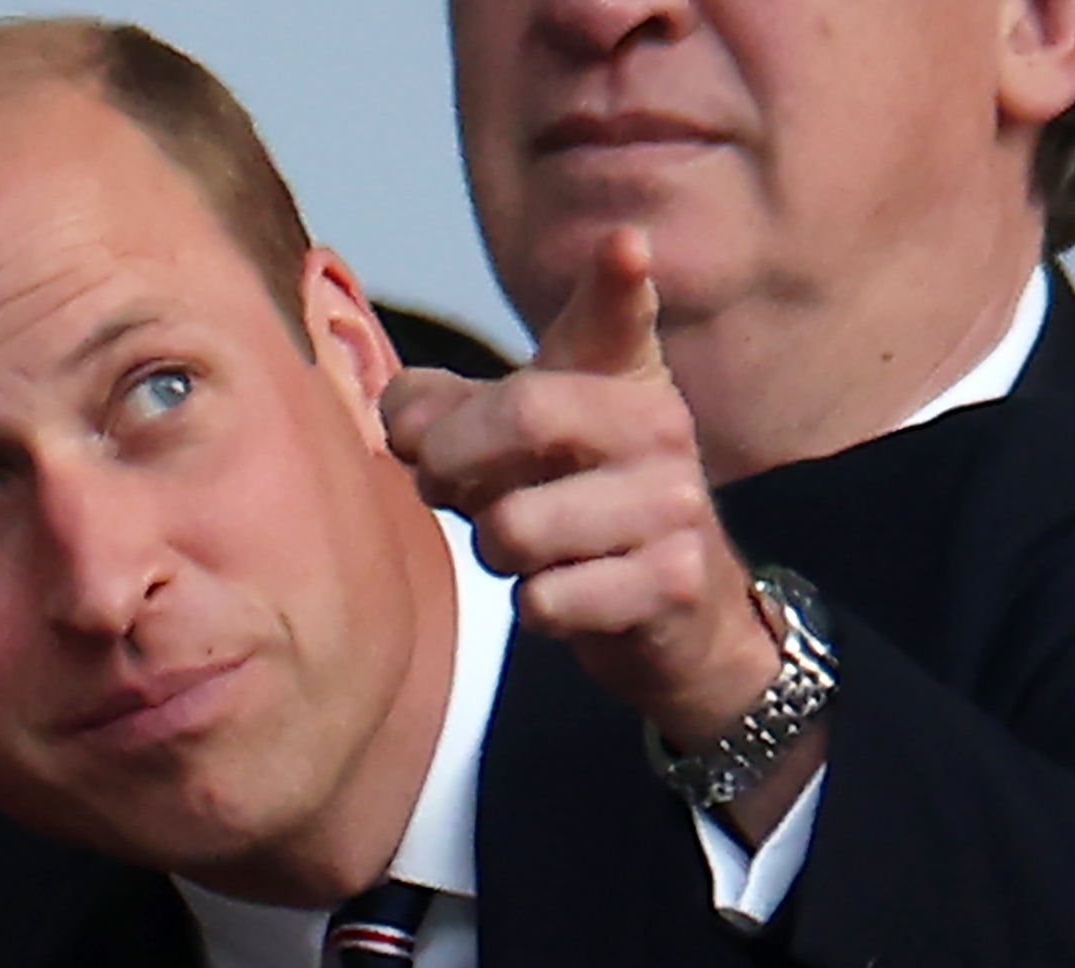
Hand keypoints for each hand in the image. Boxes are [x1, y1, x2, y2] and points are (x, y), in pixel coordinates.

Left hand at [383, 228, 816, 831]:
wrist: (675, 613)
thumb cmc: (575, 506)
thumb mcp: (516, 444)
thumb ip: (444, 412)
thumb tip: (399, 414)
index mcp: (620, 377)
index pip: (618, 318)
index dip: (618, 283)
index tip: (624, 247)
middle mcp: (659, 427)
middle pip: (524, 414)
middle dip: (450, 460)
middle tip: (440, 483)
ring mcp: (674, 506)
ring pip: (516, 527)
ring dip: (491, 549)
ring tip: (523, 546)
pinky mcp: (671, 584)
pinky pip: (545, 600)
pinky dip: (534, 606)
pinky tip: (567, 593)